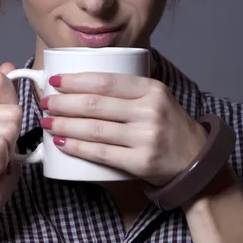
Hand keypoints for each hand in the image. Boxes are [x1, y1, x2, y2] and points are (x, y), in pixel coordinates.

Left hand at [40, 72, 207, 185]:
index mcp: (152, 89)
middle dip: (64, 103)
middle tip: (45, 102)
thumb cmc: (169, 125)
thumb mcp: (156, 97)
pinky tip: (62, 142)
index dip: (77, 80)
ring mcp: (146, 138)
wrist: (197, 160)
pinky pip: (102, 153)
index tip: (56, 81)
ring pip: (95, 129)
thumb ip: (127, 89)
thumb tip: (82, 81)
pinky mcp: (141, 162)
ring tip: (47, 121)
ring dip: (65, 124)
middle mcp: (150, 111)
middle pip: (96, 104)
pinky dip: (78, 147)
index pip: (107, 81)